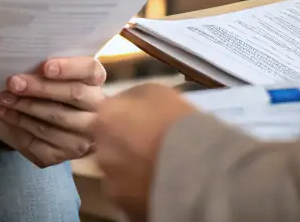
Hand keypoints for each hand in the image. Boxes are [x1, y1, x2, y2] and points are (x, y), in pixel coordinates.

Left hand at [0, 56, 106, 167]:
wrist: (44, 120)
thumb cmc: (46, 87)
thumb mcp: (48, 73)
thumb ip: (43, 69)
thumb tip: (22, 69)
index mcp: (94, 80)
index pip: (89, 69)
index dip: (69, 68)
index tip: (45, 67)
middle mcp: (97, 109)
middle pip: (73, 95)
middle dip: (39, 88)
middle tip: (13, 83)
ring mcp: (84, 136)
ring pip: (55, 120)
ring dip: (24, 109)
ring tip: (3, 99)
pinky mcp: (66, 155)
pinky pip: (41, 142)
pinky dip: (18, 127)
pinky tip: (4, 116)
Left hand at [92, 83, 198, 221]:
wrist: (198, 167)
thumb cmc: (179, 123)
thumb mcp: (156, 91)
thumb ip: (133, 97)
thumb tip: (127, 104)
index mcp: (105, 119)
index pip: (106, 115)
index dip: (124, 118)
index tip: (141, 121)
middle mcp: (100, 152)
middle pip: (109, 145)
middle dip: (125, 144)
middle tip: (151, 144)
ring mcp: (111, 183)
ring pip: (118, 172)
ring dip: (132, 169)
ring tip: (159, 166)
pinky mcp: (124, 208)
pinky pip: (130, 194)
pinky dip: (141, 190)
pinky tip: (161, 184)